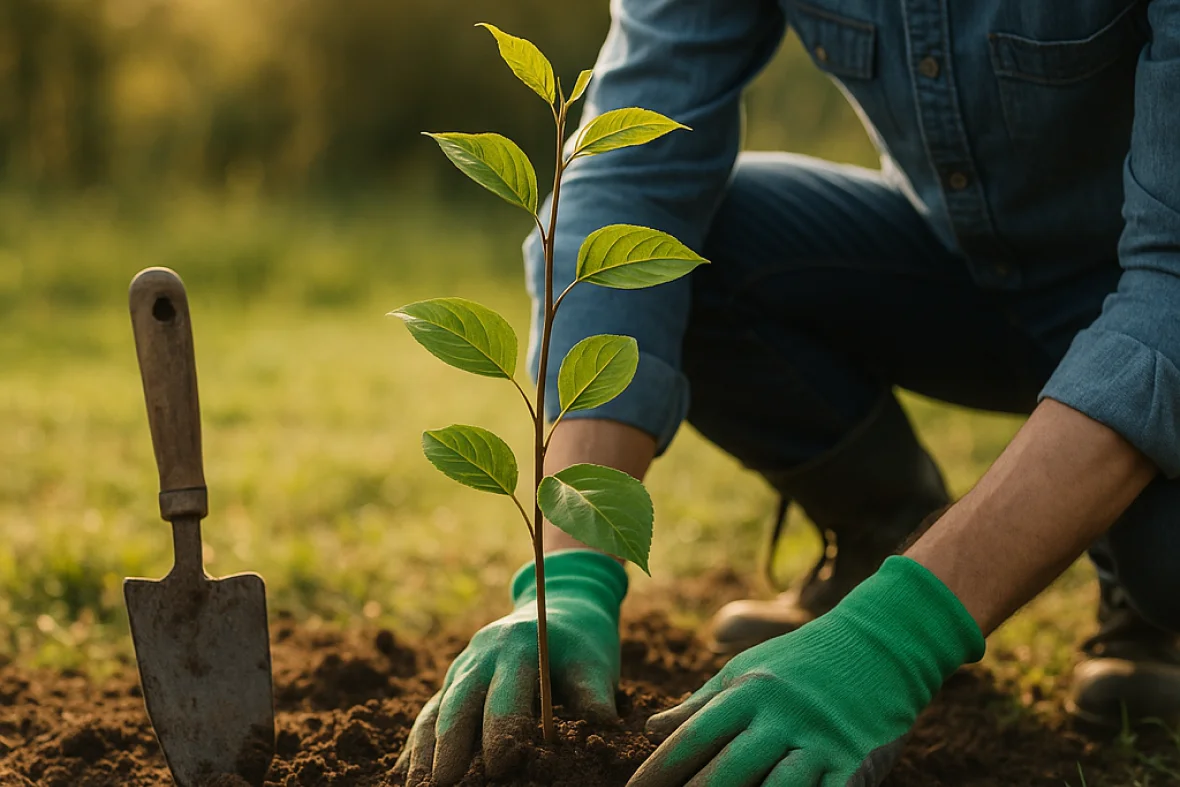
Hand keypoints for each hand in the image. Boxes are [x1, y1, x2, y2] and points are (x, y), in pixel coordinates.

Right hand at [394, 549, 627, 784]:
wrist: (558, 604)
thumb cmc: (580, 640)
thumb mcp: (594, 661)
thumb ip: (593, 695)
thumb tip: (601, 729)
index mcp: (515, 646)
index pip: (504, 696)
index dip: (500, 735)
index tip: (498, 769)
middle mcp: (479, 656)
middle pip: (457, 704)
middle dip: (448, 748)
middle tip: (441, 786)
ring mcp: (462, 668)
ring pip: (435, 711)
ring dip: (423, 751)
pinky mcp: (454, 682)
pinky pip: (428, 714)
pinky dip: (415, 745)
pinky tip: (404, 775)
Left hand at [628, 557, 984, 786]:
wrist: (883, 640)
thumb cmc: (803, 659)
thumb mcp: (747, 670)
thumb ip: (700, 703)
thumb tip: (649, 729)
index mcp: (747, 691)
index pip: (693, 737)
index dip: (659, 771)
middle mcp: (780, 715)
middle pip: (728, 771)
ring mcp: (819, 740)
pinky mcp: (854, 760)